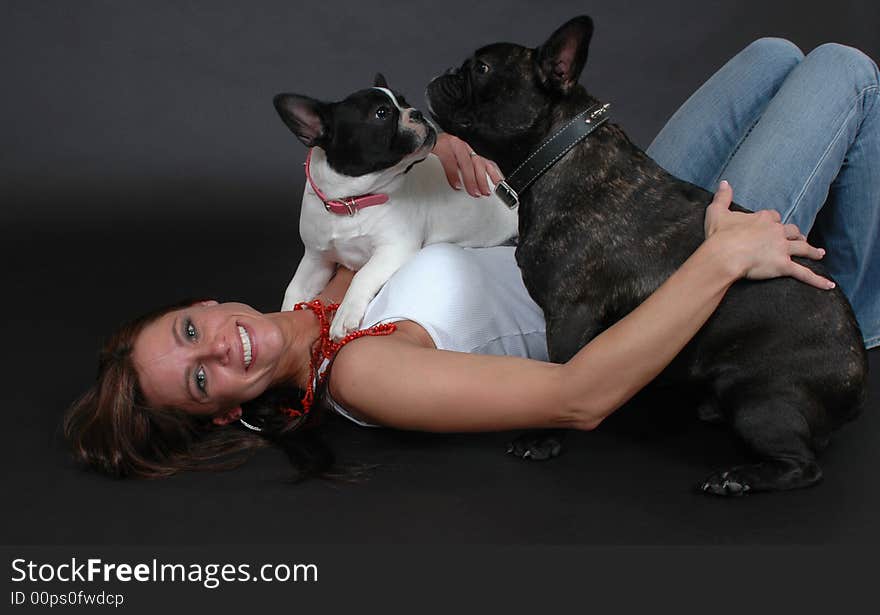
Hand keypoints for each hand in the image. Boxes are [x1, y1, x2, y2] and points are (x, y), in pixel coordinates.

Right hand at [432, 133, 503, 196]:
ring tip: (472, 191)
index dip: (493, 173)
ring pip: (466, 162)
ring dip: (471, 179)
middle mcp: (461, 146)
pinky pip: (449, 160)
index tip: (499, 185)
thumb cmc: (433, 152)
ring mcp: (451, 144)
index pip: (485, 161)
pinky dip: (453, 174)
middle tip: (484, 192)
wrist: (416, 138)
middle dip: (482, 179)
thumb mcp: (451, 162)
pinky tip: (456, 184)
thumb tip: (471, 188)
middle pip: (478, 162)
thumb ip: (461, 171)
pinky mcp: (440, 145)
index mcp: (465, 151)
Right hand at [704, 181, 833, 289]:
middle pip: (792, 231)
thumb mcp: (717, 212)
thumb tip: (725, 182)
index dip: (775, 222)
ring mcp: (782, 248)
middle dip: (797, 235)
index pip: (775, 217)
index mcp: (763, 218)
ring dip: (812, 251)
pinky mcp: (783, 265)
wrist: (723, 254)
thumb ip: (722, 197)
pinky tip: (828, 285)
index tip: (773, 225)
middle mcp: (776, 231)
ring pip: (802, 248)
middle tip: (800, 239)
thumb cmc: (719, 235)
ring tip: (819, 254)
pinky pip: (804, 273)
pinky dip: (817, 280)